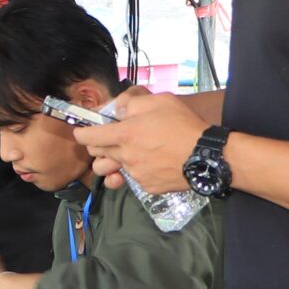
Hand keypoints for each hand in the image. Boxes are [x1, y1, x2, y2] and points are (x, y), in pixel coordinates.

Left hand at [74, 89, 202, 194]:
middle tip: (111, 137)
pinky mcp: (147, 187)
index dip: (81, 133)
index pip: (89, 137)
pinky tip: (151, 162)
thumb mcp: (159, 101)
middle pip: (97, 154)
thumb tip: (117, 109)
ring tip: (128, 153)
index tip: (82, 131)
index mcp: (125, 135)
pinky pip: (133, 180)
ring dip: (114, 161)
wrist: (206, 155)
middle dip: (98, 146)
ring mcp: (136, 174)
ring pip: (113, 169)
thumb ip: (132, 103)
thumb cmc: (183, 125)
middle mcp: (126, 157)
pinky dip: (137, 171)